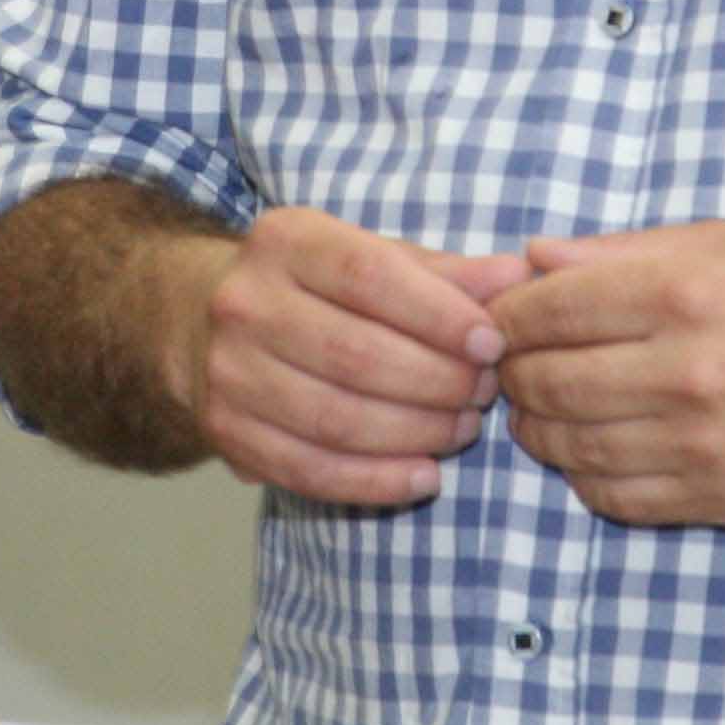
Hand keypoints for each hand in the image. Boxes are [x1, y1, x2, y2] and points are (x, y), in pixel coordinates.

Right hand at [178, 207, 528, 509]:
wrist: (207, 323)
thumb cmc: (320, 288)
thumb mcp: (376, 259)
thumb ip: (447, 273)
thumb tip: (518, 277)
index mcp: (286, 241)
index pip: (369, 276)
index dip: (438, 315)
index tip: (492, 343)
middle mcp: (246, 303)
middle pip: (355, 355)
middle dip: (437, 382)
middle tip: (485, 393)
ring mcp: (228, 373)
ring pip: (336, 419)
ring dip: (416, 434)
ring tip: (463, 430)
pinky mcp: (227, 434)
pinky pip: (310, 471)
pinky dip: (375, 482)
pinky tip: (425, 477)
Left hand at [488, 221, 724, 526]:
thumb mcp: (721, 243)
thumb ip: (620, 251)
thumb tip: (533, 258)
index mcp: (683, 293)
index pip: (548, 310)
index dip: (507, 316)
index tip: (503, 319)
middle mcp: (687, 371)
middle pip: (546, 383)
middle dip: (513, 375)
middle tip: (514, 367)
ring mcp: (700, 443)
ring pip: (569, 447)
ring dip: (537, 429)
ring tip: (545, 408)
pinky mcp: (714, 497)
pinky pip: (612, 497)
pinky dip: (582, 475)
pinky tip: (591, 448)